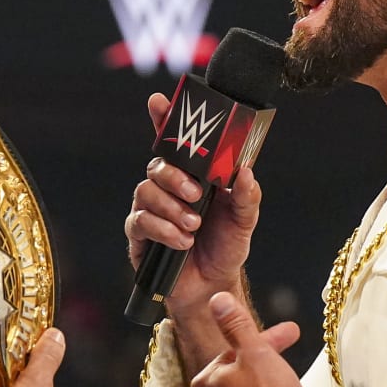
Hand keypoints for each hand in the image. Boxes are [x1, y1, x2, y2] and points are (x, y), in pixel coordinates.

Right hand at [125, 92, 262, 313]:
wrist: (212, 285)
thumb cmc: (225, 247)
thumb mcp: (244, 221)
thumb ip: (246, 196)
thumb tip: (246, 171)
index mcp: (192, 176)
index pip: (174, 143)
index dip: (162, 120)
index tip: (158, 101)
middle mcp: (167, 188)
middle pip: (157, 166)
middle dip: (176, 177)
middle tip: (197, 195)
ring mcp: (150, 210)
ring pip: (146, 192)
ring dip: (172, 208)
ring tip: (193, 226)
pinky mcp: (140, 235)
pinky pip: (140, 221)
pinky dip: (163, 229)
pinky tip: (181, 241)